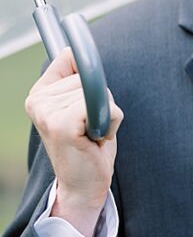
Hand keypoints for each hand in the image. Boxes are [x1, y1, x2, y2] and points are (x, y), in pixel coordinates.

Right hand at [24, 49, 123, 236]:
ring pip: (100, 94)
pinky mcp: (63, 125)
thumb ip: (77, 83)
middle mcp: (39, 100)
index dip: (88, 75)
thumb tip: (74, 51)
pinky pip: (104, 107)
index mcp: (40, 93)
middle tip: (90, 127)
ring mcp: (48, 112)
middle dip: (102, 102)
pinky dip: (111, 122)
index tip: (86, 100)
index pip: (70, 58)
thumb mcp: (81, 108)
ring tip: (92, 134)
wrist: (83, 184)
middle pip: (91, 79)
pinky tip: (97, 139)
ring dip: (107, 115)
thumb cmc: (88, 146)